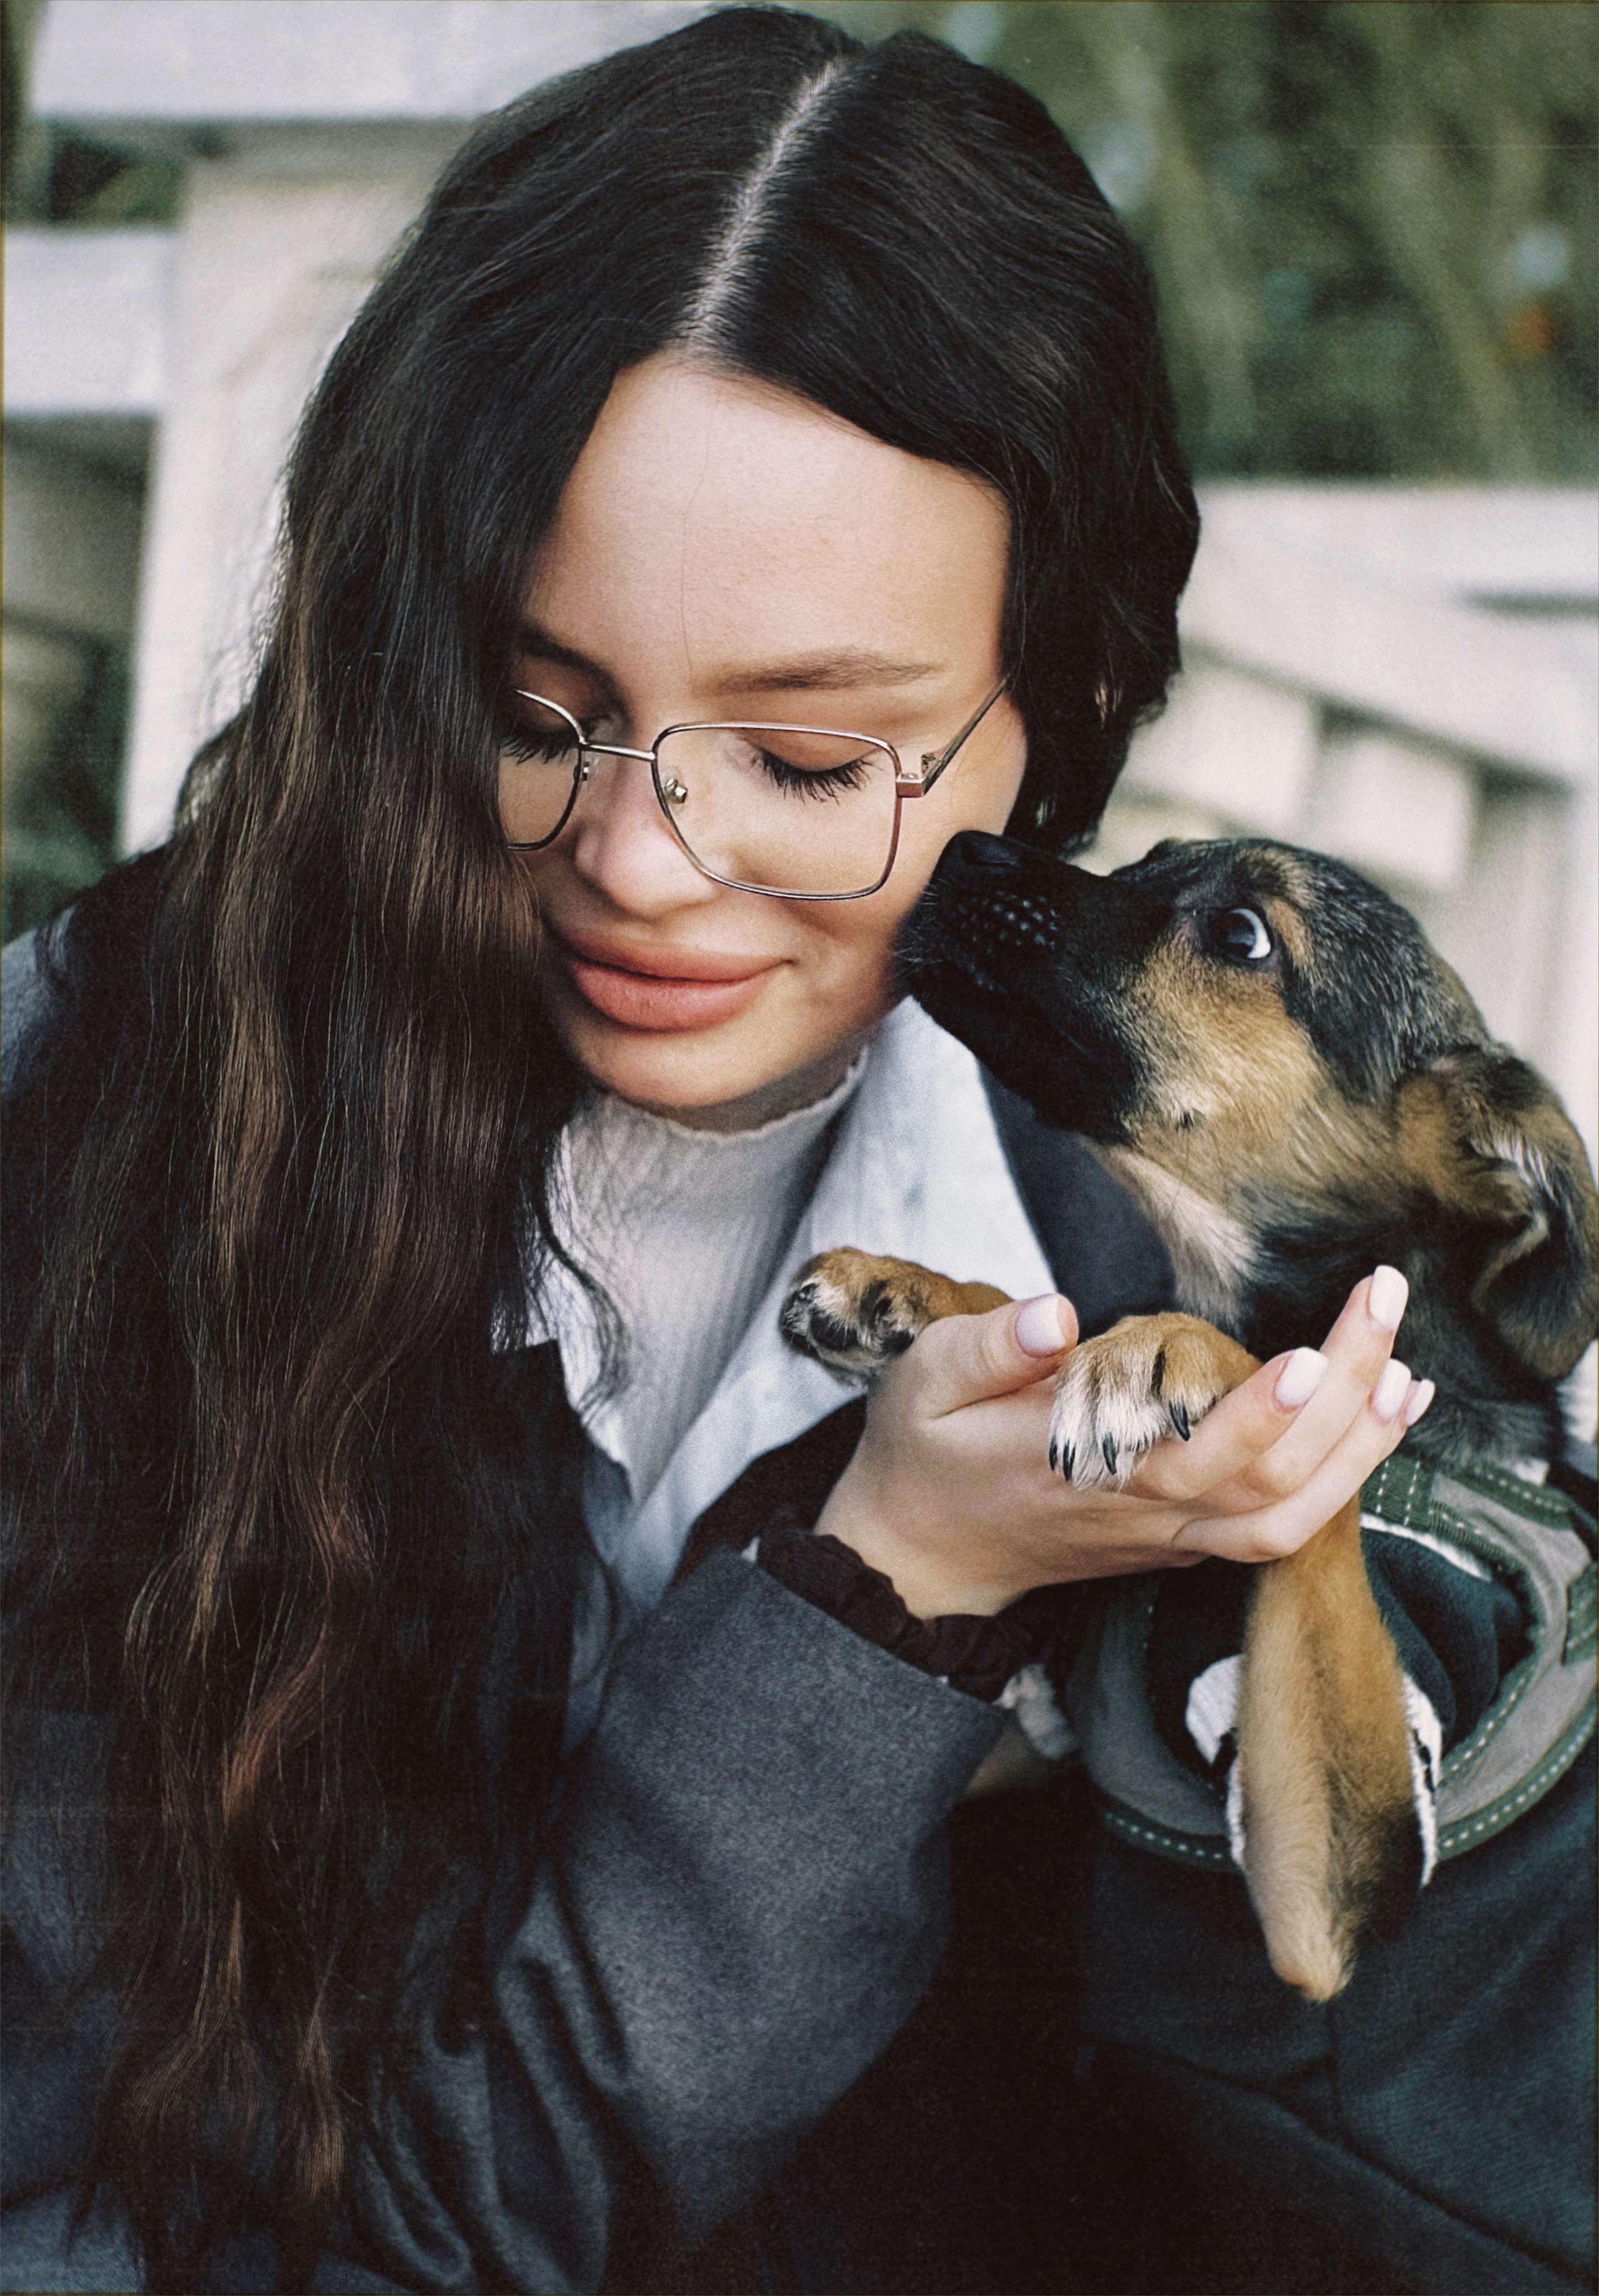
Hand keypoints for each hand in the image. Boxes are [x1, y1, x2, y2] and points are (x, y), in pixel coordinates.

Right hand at [812, 1272, 1431, 1617]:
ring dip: (1362, 1446)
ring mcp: (1171, 1535)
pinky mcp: (1187, 1537)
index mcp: (1081, 1472)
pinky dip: (1349, 1472)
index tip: (1307, 1355)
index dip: (1254, 1414)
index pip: (1186, 1457)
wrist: (922, 1554)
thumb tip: (1054, 1314)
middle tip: (1383, 1298)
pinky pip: (1287, 1522)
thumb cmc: (924, 1451)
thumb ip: (989, 1346)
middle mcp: (1143, 1514)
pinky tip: (1385, 1408)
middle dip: (1343, 1395)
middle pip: (1270, 1481)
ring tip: (1407, 1364)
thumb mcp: (925, 1380)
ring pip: (1293, 1518)